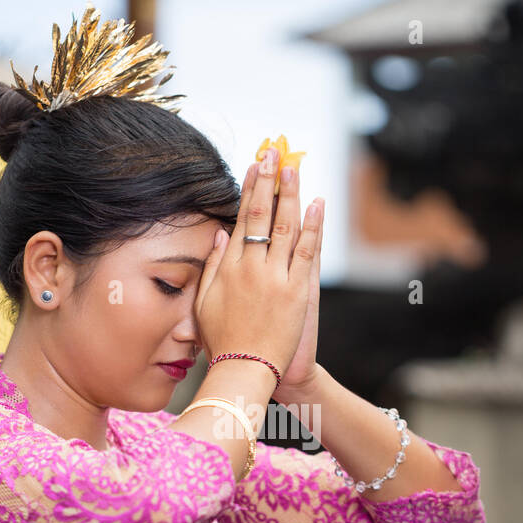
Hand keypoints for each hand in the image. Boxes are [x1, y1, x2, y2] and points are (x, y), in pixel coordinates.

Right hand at [193, 151, 320, 378]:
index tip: (255, 166)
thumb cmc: (224, 342)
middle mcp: (251, 267)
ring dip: (290, 194)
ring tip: (294, 167)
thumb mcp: (205, 304)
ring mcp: (276, 278)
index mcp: (228, 268)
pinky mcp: (298, 291)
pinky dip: (314, 226)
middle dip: (268, 181)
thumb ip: (212, 266)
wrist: (247, 371)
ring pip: (285, 226)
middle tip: (274, 151)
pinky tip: (317, 203)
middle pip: (261, 215)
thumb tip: (221, 233)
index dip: (249, 190)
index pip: (241, 218)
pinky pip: (307, 251)